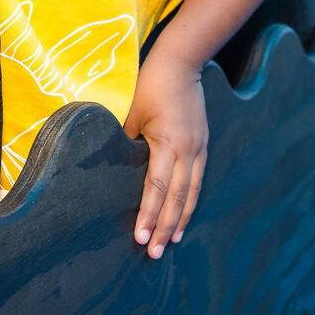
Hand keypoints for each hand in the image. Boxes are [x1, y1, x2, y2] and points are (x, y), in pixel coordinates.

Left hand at [122, 54, 208, 259]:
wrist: (182, 61)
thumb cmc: (151, 84)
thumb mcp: (132, 112)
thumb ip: (124, 143)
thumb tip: (112, 170)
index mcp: (168, 143)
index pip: (157, 188)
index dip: (149, 214)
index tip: (141, 238)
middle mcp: (188, 150)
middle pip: (177, 197)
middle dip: (165, 227)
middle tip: (155, 253)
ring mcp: (198, 147)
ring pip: (191, 192)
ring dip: (180, 219)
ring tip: (171, 242)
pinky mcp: (202, 144)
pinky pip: (197, 179)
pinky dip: (190, 200)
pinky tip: (183, 215)